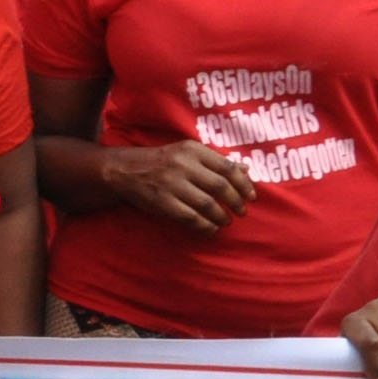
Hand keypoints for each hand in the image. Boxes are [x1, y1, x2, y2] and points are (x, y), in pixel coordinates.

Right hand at [112, 142, 253, 232]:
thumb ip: (216, 162)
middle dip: (236, 202)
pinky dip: (205, 225)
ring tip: (226, 221)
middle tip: (242, 212)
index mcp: (193, 150)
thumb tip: (246, 170)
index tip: (252, 197)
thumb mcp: (188, 154)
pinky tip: (211, 228)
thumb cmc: (163, 162)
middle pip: (220, 186)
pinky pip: (190, 217)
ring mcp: (172, 184)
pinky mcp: (163, 202)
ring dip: (221, 216)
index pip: (227, 167)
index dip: (244, 184)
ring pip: (207, 204)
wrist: (126, 170)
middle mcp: (183, 165)